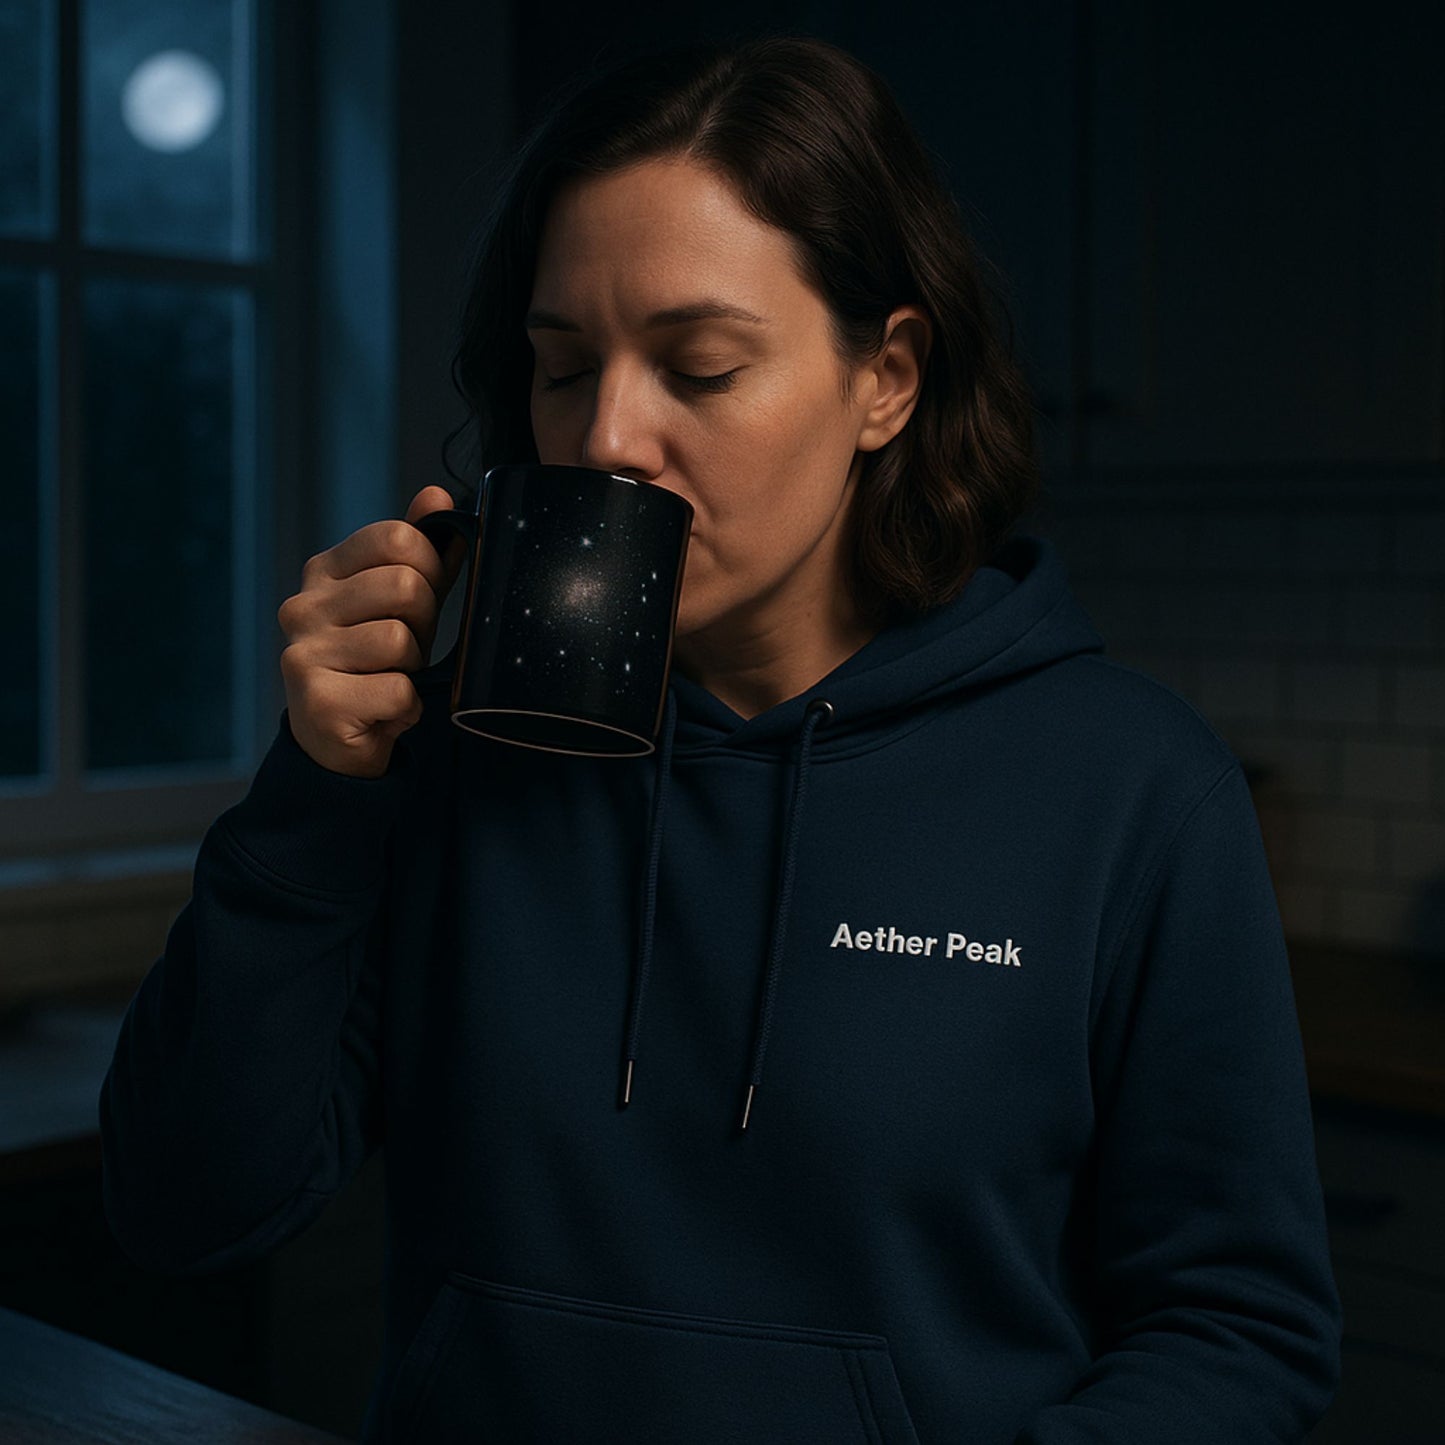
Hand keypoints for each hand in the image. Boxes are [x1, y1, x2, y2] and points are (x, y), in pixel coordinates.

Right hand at [276, 486, 465, 777]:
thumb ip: (420, 554)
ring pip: (401, 640)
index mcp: (323, 572)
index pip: (397, 537)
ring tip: (390, 680)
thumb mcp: (400, 605)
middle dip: (425, 623)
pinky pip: (399, 691)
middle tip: (405, 652)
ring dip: (413, 669)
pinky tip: (383, 712)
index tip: (421, 600)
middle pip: (406, 585)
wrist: (339, 745)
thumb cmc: (375, 665)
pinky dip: (406, 708)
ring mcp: (302, 654)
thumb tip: (437, 495)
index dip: (429, 567)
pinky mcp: (317, 703)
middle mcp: (302, 607)